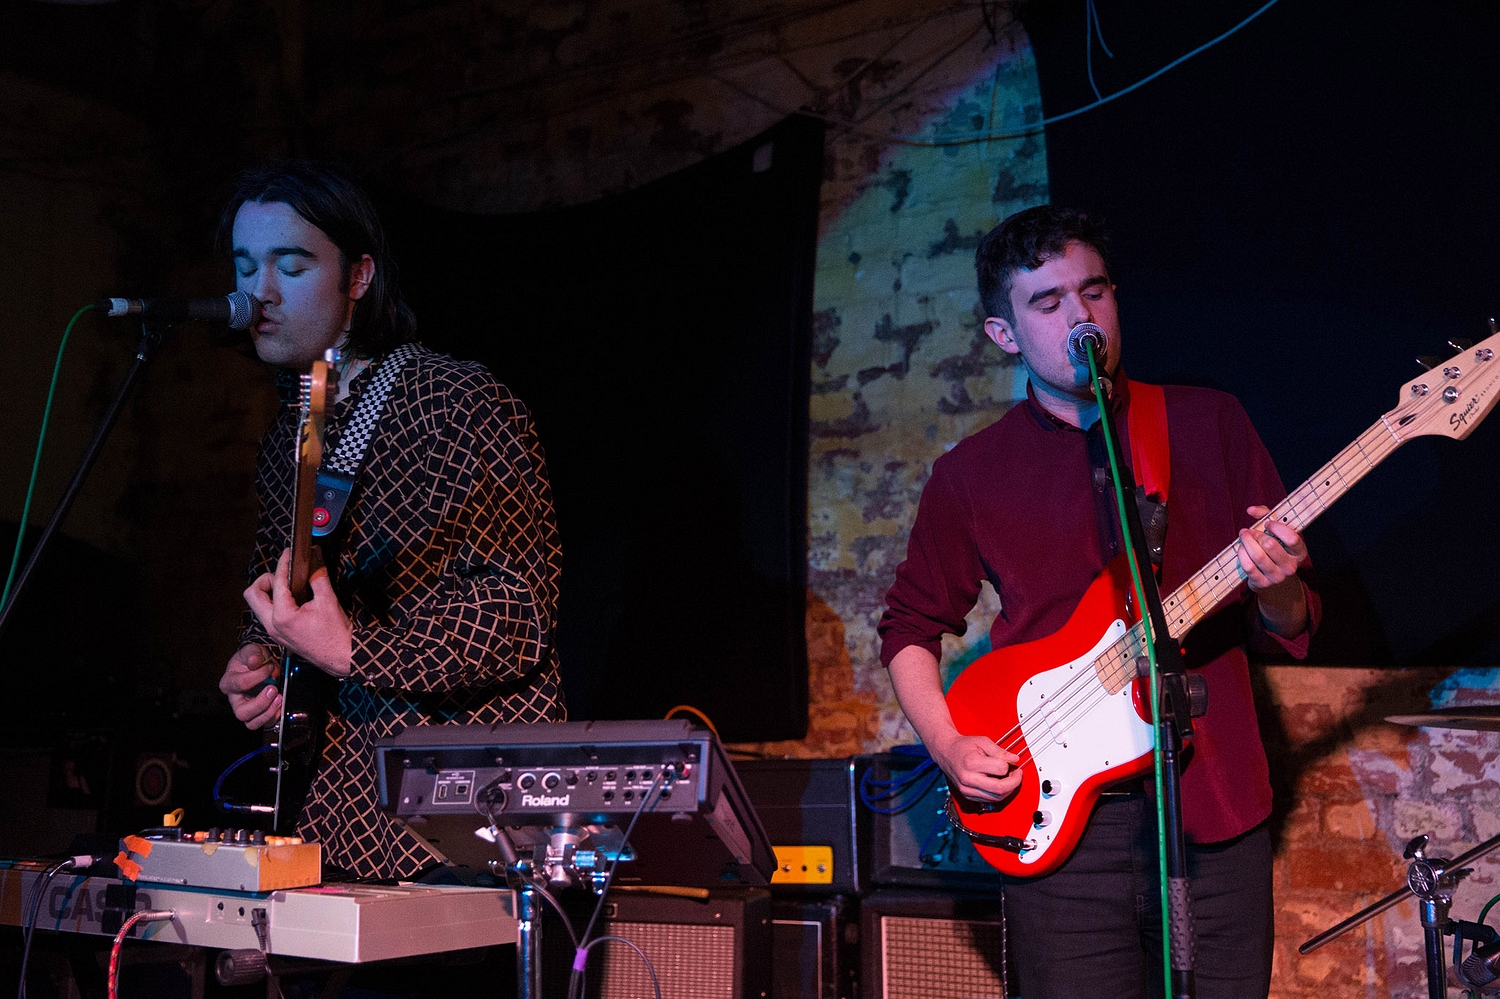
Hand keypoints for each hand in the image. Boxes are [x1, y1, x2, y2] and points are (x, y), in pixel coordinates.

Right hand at [218, 643, 281, 729]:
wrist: (259, 664)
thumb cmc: (252, 659)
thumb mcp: (251, 651)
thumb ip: (253, 654)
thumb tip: (254, 661)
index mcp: (228, 683)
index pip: (240, 684)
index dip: (257, 676)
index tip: (269, 667)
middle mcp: (235, 700)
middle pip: (242, 712)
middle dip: (260, 703)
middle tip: (273, 689)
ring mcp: (247, 710)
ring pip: (252, 723)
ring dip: (268, 713)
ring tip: (279, 698)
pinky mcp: (259, 715)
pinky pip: (265, 724)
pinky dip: (275, 717)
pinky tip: (281, 705)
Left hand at [244, 547, 352, 676]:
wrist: (342, 657)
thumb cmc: (336, 633)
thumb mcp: (328, 601)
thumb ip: (318, 576)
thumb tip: (315, 556)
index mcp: (282, 616)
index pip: (277, 582)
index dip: (284, 563)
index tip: (290, 552)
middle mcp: (272, 625)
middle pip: (253, 594)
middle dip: (265, 579)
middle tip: (285, 575)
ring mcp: (273, 632)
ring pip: (257, 605)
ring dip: (268, 591)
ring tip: (290, 586)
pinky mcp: (278, 635)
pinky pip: (267, 613)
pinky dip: (274, 602)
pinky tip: (293, 598)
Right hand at [929, 731, 1022, 802]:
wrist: (946, 752)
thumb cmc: (962, 746)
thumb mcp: (982, 742)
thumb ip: (999, 751)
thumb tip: (1014, 759)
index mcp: (972, 763)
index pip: (1000, 769)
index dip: (1010, 766)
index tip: (1012, 762)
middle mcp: (968, 779)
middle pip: (1000, 789)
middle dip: (1014, 782)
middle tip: (1017, 774)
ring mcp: (967, 789)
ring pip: (996, 797)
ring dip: (1008, 789)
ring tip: (1009, 778)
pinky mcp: (968, 795)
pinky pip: (989, 799)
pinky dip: (998, 793)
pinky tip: (999, 783)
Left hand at [1238, 504, 1308, 636]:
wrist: (1269, 575)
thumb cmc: (1273, 547)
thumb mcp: (1275, 530)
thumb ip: (1265, 514)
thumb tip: (1251, 510)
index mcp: (1299, 552)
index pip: (1292, 539)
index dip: (1278, 528)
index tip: (1268, 523)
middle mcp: (1291, 566)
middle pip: (1270, 545)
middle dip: (1256, 534)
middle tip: (1249, 531)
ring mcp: (1277, 577)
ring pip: (1258, 556)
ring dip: (1246, 542)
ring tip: (1244, 536)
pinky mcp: (1262, 583)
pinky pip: (1248, 566)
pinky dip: (1242, 554)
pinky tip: (1241, 548)